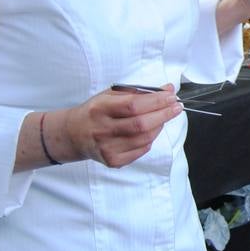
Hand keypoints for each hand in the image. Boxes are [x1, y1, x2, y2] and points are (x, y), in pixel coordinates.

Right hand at [60, 85, 183, 167]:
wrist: (73, 134)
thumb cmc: (96, 111)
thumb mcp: (111, 95)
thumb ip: (140, 92)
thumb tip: (168, 89)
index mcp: (100, 108)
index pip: (134, 105)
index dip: (156, 101)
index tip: (171, 96)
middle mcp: (102, 129)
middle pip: (141, 124)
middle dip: (164, 114)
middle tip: (176, 107)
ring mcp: (107, 148)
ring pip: (144, 139)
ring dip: (160, 126)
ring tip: (163, 117)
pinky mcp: (113, 161)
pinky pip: (141, 150)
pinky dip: (150, 139)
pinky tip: (150, 131)